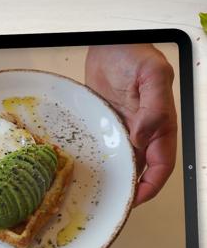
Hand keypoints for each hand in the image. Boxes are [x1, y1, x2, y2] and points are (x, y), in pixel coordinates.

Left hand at [85, 44, 176, 205]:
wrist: (109, 44)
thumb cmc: (134, 54)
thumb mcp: (151, 75)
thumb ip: (153, 107)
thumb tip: (143, 138)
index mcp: (160, 125)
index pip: (160, 165)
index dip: (151, 185)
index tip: (136, 200)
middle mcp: (142, 131)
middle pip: (140, 169)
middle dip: (130, 188)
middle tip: (111, 204)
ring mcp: (122, 129)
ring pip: (121, 161)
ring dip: (113, 177)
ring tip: (96, 193)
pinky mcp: (105, 124)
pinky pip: (103, 147)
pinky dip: (98, 161)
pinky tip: (86, 170)